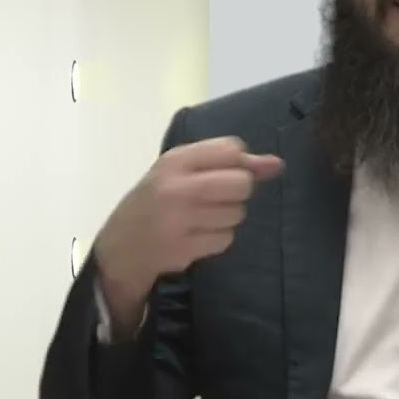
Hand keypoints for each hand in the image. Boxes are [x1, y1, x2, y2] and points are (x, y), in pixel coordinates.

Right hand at [93, 136, 283, 328]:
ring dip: (227, 217)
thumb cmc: (158, 200)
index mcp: (175, 160)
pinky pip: (226, 238)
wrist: (121, 246)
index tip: (221, 173)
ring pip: (237, 213)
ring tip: (202, 219)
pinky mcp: (184, 248)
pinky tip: (197, 236)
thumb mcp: (183, 172)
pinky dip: (218, 239)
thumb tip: (277, 165)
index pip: (232, 149)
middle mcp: (177, 187)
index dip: (237, 163)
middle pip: (242, 183)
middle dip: (237, 192)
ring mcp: (180, 219)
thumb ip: (230, 163)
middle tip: (215, 199)